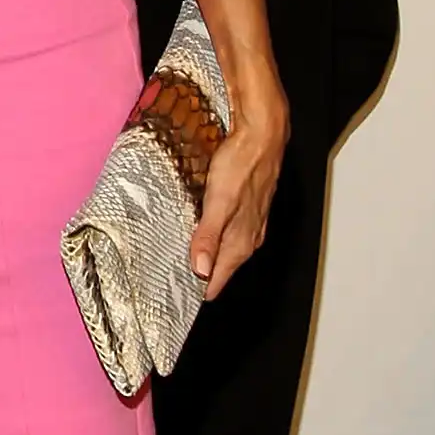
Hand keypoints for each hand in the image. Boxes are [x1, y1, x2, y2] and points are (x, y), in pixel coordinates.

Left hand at [190, 72, 287, 301]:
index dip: (197, 290)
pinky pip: (229, 233)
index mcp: (241, 240)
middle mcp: (248, 236)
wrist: (262, 133)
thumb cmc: (242, 164)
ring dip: (207, 258)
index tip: (175, 301)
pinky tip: (203, 234)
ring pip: (226, 251)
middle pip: (222, 267)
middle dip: (200, 277)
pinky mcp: (248, 207)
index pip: (217, 278)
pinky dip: (214, 240)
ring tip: (183, 265)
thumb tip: (201, 270)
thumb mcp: (219, 201)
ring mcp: (250, 222)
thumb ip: (209, 236)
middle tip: (171, 286)